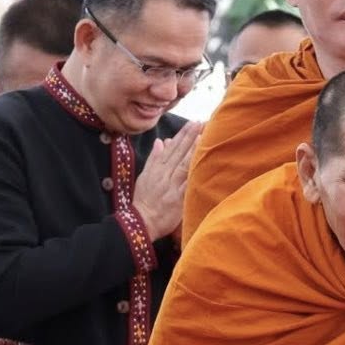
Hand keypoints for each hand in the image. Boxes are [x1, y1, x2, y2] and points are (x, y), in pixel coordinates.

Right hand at [131, 121, 202, 239]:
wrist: (141, 222)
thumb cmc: (143, 200)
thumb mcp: (144, 176)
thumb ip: (154, 158)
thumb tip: (161, 141)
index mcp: (157, 169)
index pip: (171, 148)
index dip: (182, 135)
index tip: (192, 123)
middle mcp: (164, 175)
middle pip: (178, 153)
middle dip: (190, 137)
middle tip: (201, 122)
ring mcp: (171, 186)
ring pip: (183, 165)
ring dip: (193, 150)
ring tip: (203, 136)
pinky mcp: (177, 199)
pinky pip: (187, 184)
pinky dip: (194, 174)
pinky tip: (202, 164)